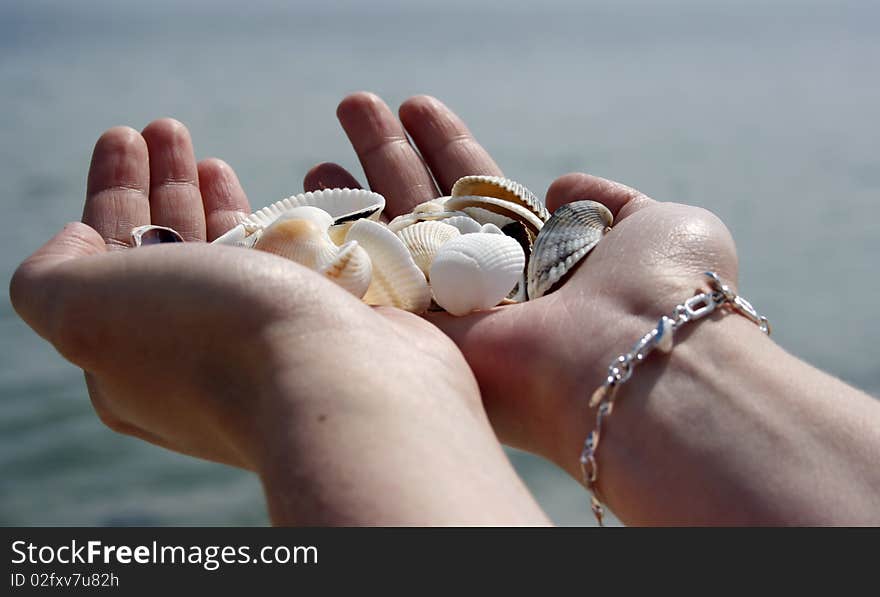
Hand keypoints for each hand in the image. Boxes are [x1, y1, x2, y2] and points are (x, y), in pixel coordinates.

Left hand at [10, 120, 546, 524]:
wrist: (341, 383)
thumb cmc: (211, 339)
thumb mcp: (89, 310)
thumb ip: (51, 278)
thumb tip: (77, 242)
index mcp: (132, 359)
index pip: (107, 261)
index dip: (110, 195)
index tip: (123, 138)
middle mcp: (196, 356)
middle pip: (168, 252)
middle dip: (160, 186)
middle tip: (164, 128)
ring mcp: (266, 345)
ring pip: (229, 258)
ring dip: (212, 199)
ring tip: (207, 156)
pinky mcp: (322, 330)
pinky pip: (290, 265)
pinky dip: (279, 224)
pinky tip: (277, 200)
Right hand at [311, 93, 739, 476]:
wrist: (638, 358)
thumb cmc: (661, 288)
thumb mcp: (657, 223)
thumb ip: (607, 199)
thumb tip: (559, 184)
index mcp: (540, 251)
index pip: (480, 187)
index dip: (445, 146)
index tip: (414, 107)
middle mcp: (491, 278)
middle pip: (427, 202)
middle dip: (388, 154)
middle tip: (352, 107)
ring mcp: (453, 308)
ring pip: (393, 238)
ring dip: (357, 190)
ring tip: (319, 152)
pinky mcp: (422, 334)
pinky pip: (373, 281)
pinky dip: (342, 243)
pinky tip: (308, 203)